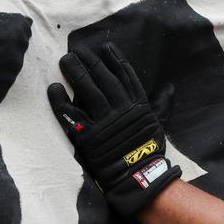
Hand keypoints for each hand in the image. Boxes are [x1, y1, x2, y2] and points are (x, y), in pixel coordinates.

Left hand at [47, 43, 179, 218]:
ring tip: (66, 60)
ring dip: (75, 73)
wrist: (138, 177)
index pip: (125, 76)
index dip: (115, 60)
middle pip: (104, 79)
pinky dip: (61, 101)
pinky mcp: (88, 135)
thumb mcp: (158, 123)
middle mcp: (121, 109)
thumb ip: (161, 104)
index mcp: (138, 105)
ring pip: (88, 91)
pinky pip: (71, 114)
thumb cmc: (149, 149)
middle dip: (91, 62)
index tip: (105, 47)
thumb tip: (169, 88)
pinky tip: (54, 88)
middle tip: (78, 49)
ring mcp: (104, 122)